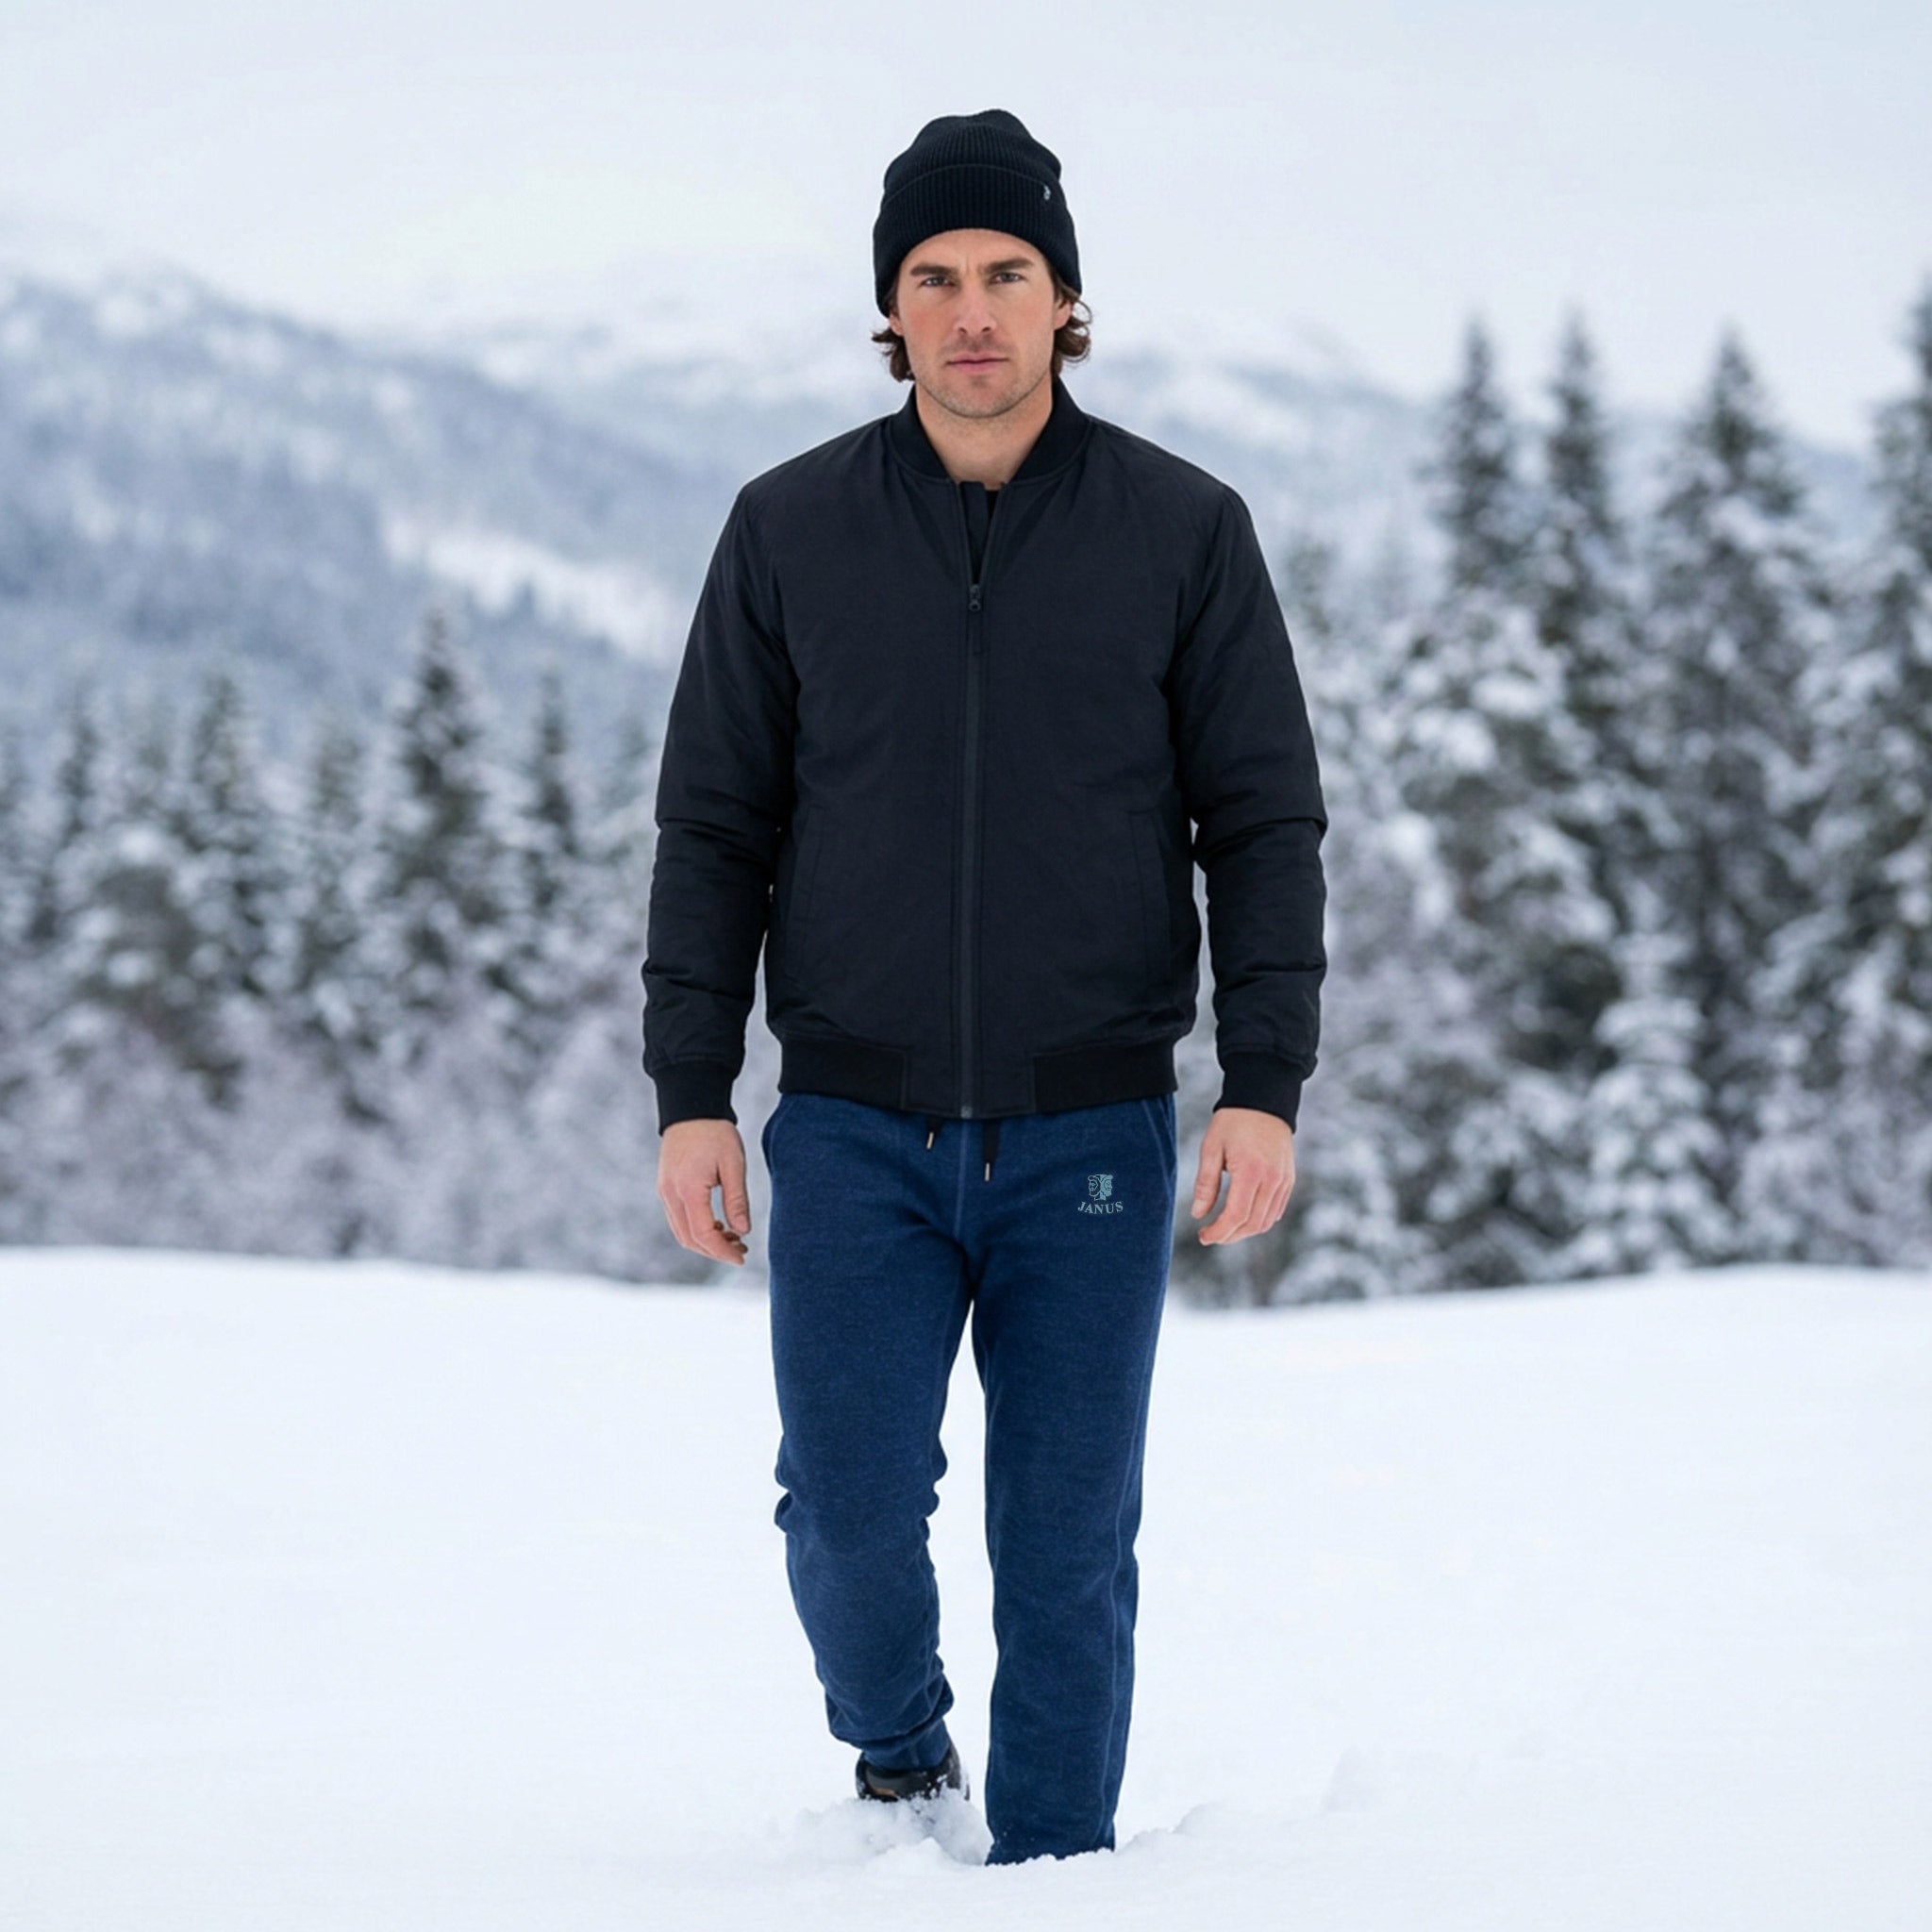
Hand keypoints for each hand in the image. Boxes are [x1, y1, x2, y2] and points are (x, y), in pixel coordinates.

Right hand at [657, 1119, 751, 1265]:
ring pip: (681, 1232)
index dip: (723, 1251)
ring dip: (705, 1241)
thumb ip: (737, 1200)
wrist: (691, 1108)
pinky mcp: (666, 1187)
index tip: (741, 1257)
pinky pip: (678, 1218)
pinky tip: (717, 1223)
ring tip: (733, 1237)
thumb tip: (743, 1231)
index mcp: (688, 1189)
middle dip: (714, 1251)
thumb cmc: (715, 1132)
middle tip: (741, 1249)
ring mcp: (665, 1191)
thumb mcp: (734, 1164)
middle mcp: (671, 1194)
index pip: (703, 1234)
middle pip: (689, 1239)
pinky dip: (696, 1228)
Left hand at [1190, 1106, 1295, 1244]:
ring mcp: (1284, 1180)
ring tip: (1224, 1228)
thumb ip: (1205, 1184)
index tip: (1203, 1236)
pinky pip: (1276, 1210)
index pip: (1236, 1216)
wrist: (1263, 1100)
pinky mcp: (1288, 1179)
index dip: (1218, 1232)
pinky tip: (1243, 1217)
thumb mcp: (1211, 1148)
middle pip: (1252, 1224)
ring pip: (1266, 1221)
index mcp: (1250, 1171)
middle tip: (1210, 1235)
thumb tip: (1198, 1214)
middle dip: (1229, 1235)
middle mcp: (1272, 1180)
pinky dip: (1260, 1220)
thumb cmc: (1233, 1122)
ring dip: (1244, 1231)